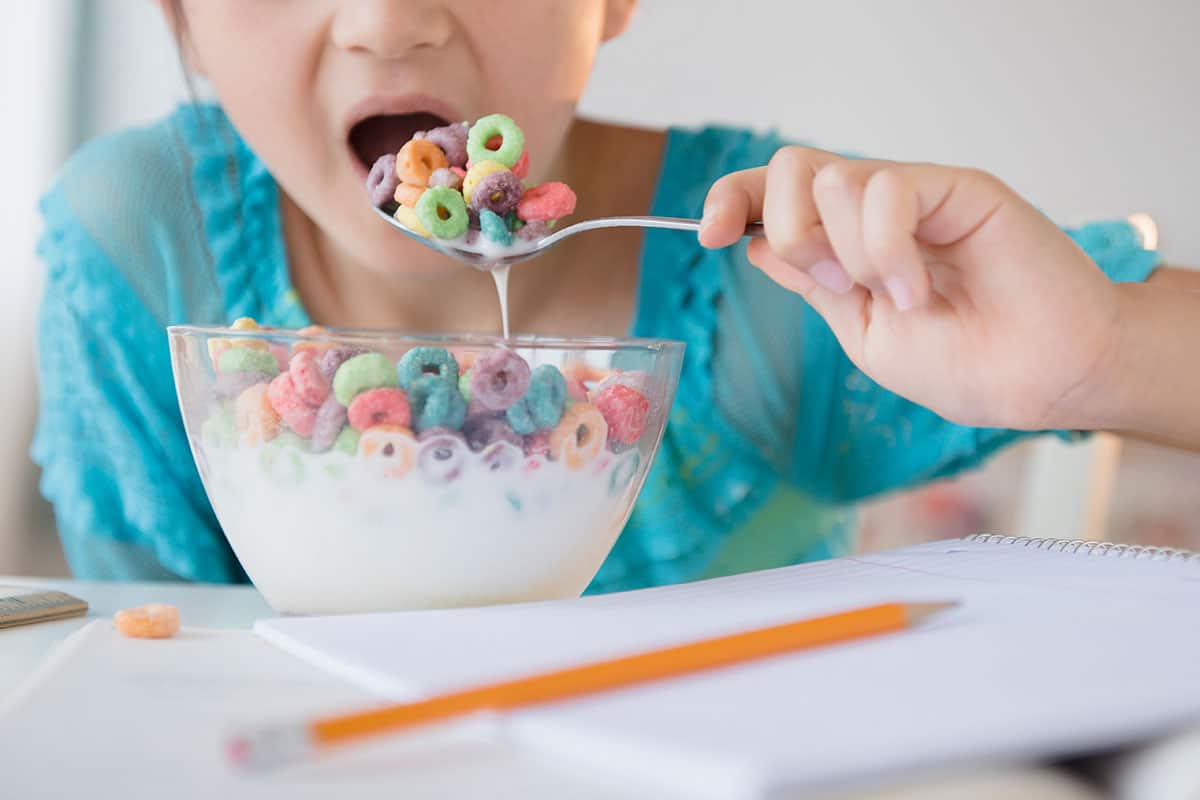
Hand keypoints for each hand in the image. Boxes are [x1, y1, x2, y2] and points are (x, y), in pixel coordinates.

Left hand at [700, 147, 1121, 430]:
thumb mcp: (862, 331)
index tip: (708, 234)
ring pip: (832, 178)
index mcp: (846, 242)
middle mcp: (876, 209)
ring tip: (901, 296)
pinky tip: (921, 287)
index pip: (774, 193)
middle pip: (790, 167)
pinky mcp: (956, 186)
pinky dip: (890, 250)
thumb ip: (812, 283)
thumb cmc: (963, 364)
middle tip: (835, 283)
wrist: (1038, 380)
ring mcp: (916, 193)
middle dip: (787, 228)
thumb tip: (757, 243)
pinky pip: (887, 188)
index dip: (732, 198)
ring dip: (850, 253)